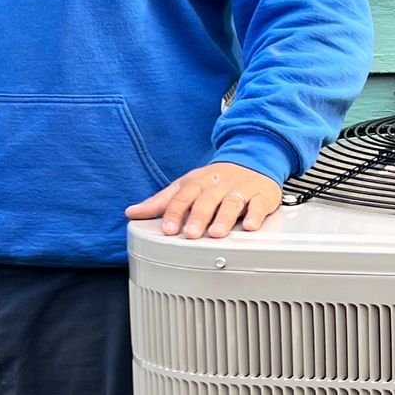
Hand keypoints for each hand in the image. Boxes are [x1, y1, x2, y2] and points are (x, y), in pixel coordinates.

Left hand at [128, 160, 283, 240]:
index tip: (167, 229)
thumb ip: (161, 202)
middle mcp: (218, 185)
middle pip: (206, 200)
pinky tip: (249, 226)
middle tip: (190, 234)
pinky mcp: (262, 195)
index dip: (174, 213)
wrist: (253, 160)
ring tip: (216, 233)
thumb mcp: (187, 185)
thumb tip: (132, 212)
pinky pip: (259, 205)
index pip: (182, 197)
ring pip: (232, 203)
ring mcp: (240, 190)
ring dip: (224, 218)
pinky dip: (255, 215)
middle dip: (198, 217)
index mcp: (198, 182)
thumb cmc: (216, 180)